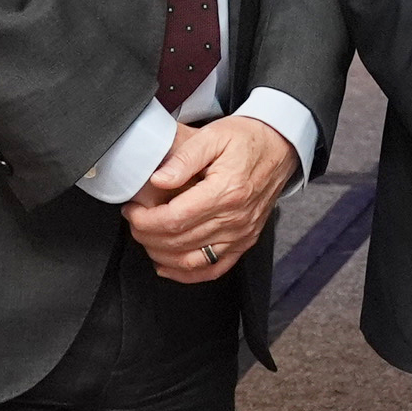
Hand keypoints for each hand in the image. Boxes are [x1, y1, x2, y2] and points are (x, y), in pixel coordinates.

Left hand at [125, 113, 298, 286]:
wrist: (280, 147)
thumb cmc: (246, 140)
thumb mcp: (213, 135)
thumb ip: (184, 158)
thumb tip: (158, 180)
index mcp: (226, 191)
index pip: (174, 219)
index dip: (145, 220)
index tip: (131, 211)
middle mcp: (235, 218)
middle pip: (178, 242)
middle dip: (146, 235)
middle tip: (133, 220)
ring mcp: (241, 234)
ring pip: (191, 261)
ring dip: (160, 255)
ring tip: (146, 238)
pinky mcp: (244, 242)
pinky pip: (213, 269)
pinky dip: (186, 274)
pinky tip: (167, 265)